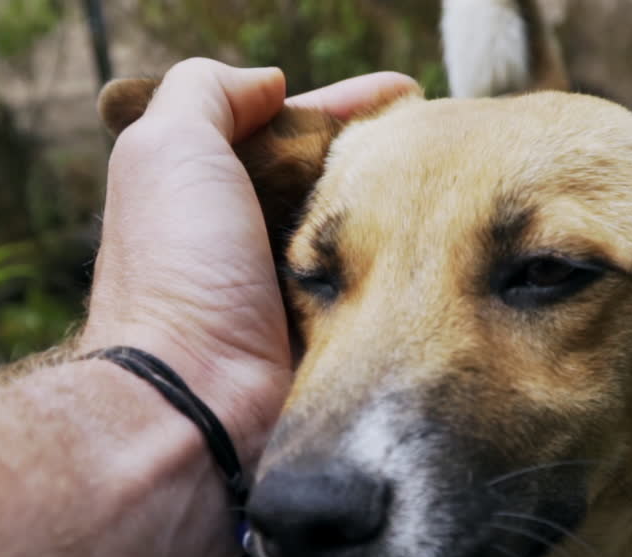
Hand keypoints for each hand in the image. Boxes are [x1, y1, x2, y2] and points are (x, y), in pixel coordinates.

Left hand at [78, 59, 417, 452]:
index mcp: (210, 194)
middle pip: (332, 181)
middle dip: (386, 153)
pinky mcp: (330, 342)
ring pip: (364, 235)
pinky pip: (383, 291)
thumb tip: (268, 81)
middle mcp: (251, 243)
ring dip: (410, 208)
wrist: (196, 401)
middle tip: (447, 137)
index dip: (343, 105)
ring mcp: (293, 297)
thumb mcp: (167, 149)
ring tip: (464, 182)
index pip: (287, 132)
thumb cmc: (177, 271)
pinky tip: (453, 247)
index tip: (403, 91)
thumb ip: (205, 93)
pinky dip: (413, 267)